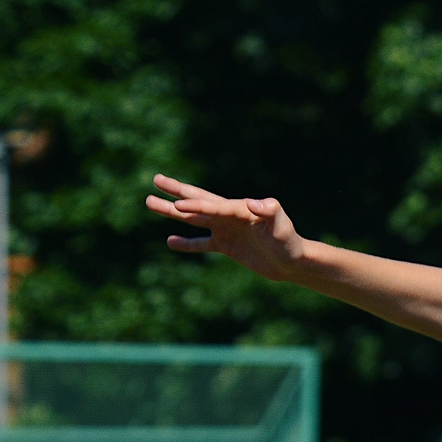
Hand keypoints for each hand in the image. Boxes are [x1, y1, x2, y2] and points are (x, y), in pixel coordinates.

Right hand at [147, 176, 304, 279]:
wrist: (292, 261)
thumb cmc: (289, 241)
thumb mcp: (281, 226)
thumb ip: (270, 211)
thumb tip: (255, 202)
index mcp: (239, 208)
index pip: (213, 205)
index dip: (197, 206)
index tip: (178, 205)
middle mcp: (229, 215)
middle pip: (198, 200)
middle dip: (177, 191)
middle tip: (156, 180)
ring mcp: (225, 229)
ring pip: (193, 219)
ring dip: (172, 212)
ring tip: (149, 202)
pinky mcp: (226, 245)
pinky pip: (202, 243)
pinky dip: (187, 243)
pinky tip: (170, 240)